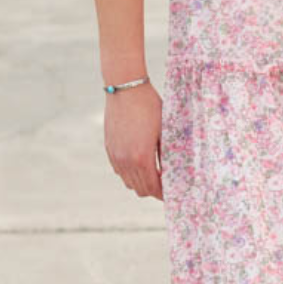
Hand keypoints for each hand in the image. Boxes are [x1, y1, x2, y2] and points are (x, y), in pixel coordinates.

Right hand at [104, 80, 164, 199]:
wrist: (126, 89)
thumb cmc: (149, 107)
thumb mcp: (164, 130)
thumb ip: (167, 154)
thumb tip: (173, 171)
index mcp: (142, 157)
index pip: (153, 188)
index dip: (163, 194)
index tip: (172, 193)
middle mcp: (126, 161)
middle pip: (140, 189)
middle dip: (154, 191)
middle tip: (165, 186)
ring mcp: (116, 155)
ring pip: (128, 182)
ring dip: (141, 183)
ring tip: (154, 176)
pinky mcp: (110, 149)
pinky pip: (120, 171)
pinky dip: (130, 174)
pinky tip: (140, 165)